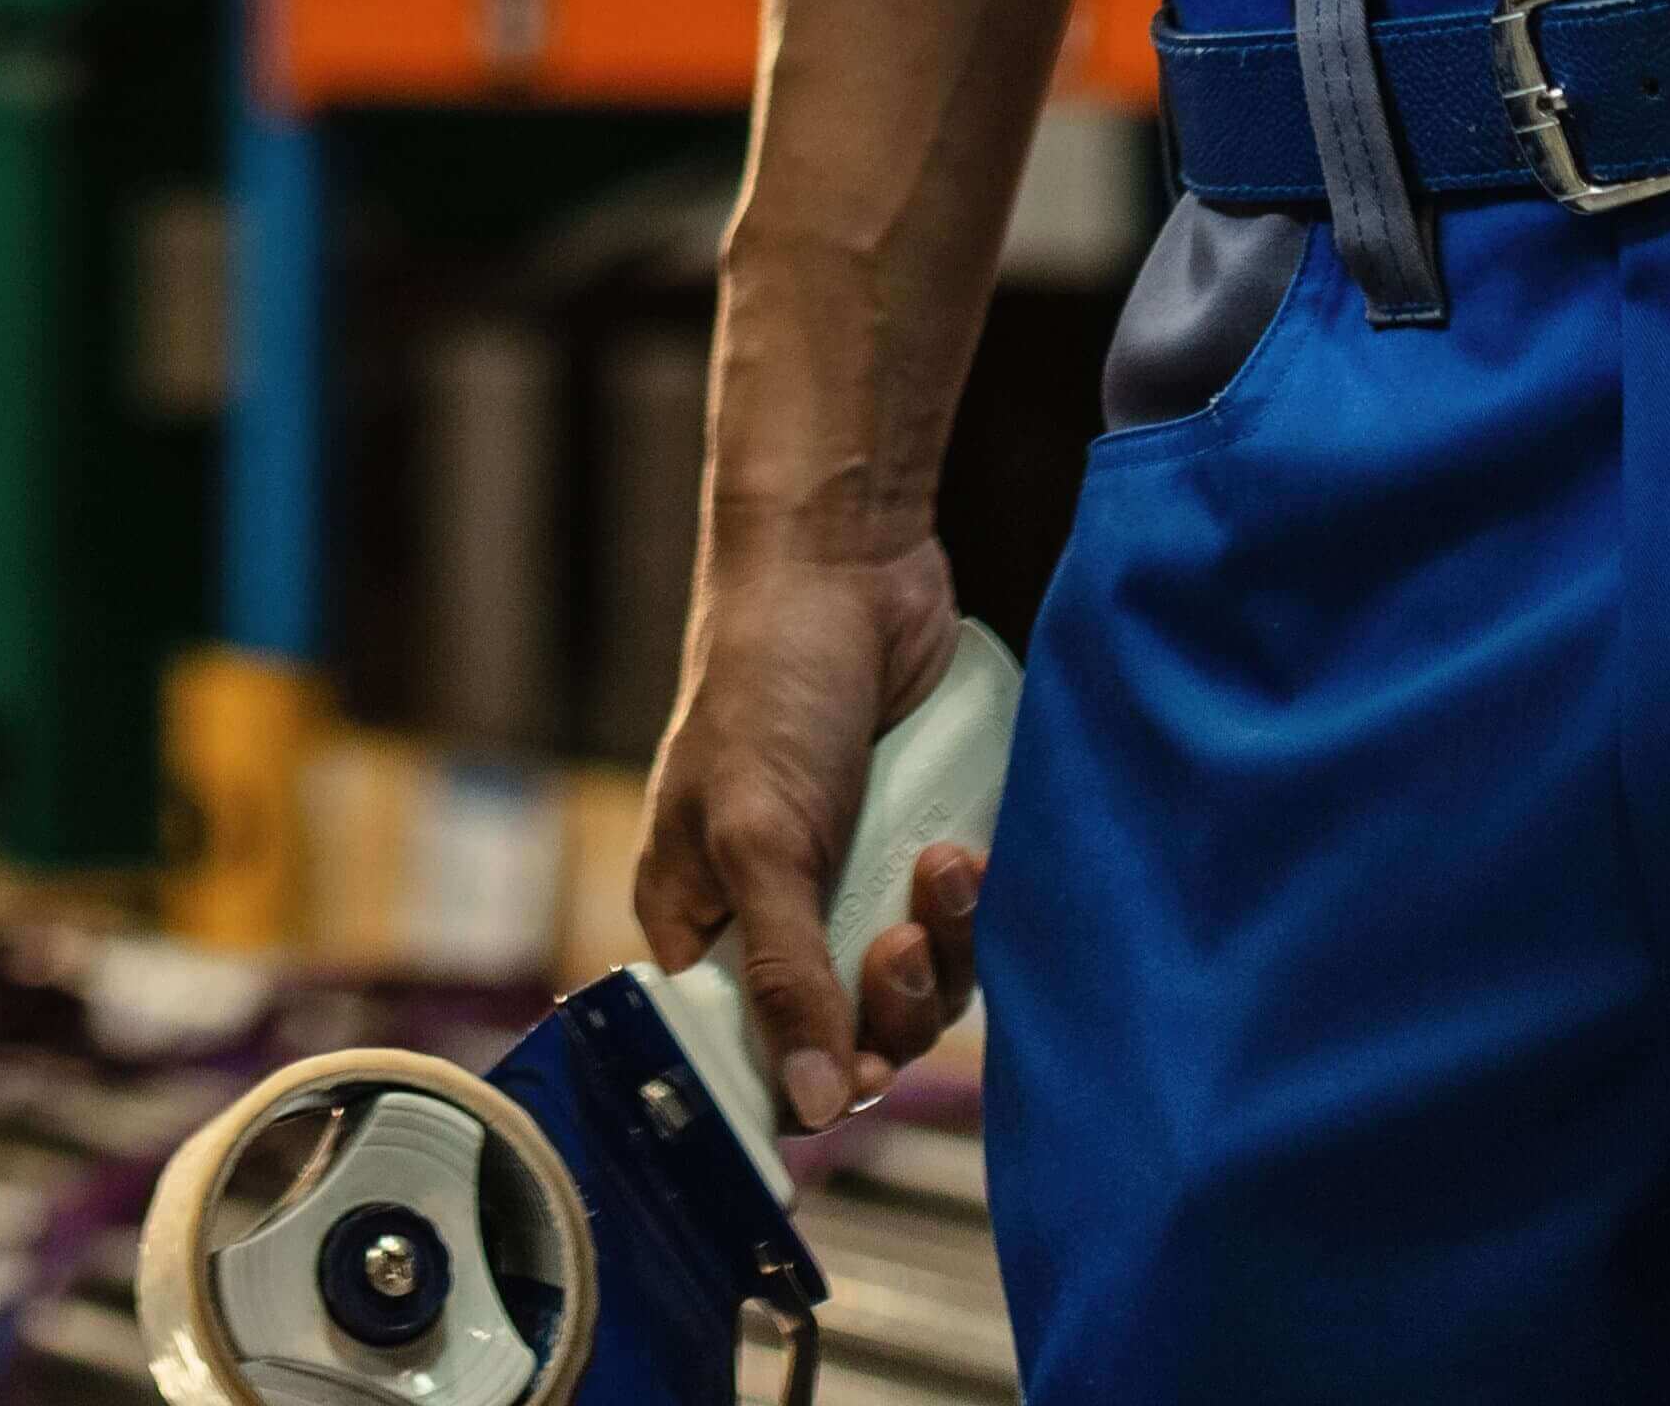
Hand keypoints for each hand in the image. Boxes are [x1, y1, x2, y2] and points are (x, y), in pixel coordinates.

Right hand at [639, 514, 982, 1131]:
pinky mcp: (918, 847)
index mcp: (700, 922)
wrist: (847, 561)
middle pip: (846, 1035)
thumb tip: (806, 1108)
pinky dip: (969, 909)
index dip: (803, 1079)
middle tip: (899, 946)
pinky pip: (958, 929)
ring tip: (944, 869)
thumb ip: (785, 972)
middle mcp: (775, 914)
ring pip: (915, 990)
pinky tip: (967, 851)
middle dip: (888, 1006)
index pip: (746, 1054)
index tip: (855, 1069)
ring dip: (940, 951)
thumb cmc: (768, 685)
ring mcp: (853, 882)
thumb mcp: (762, 838)